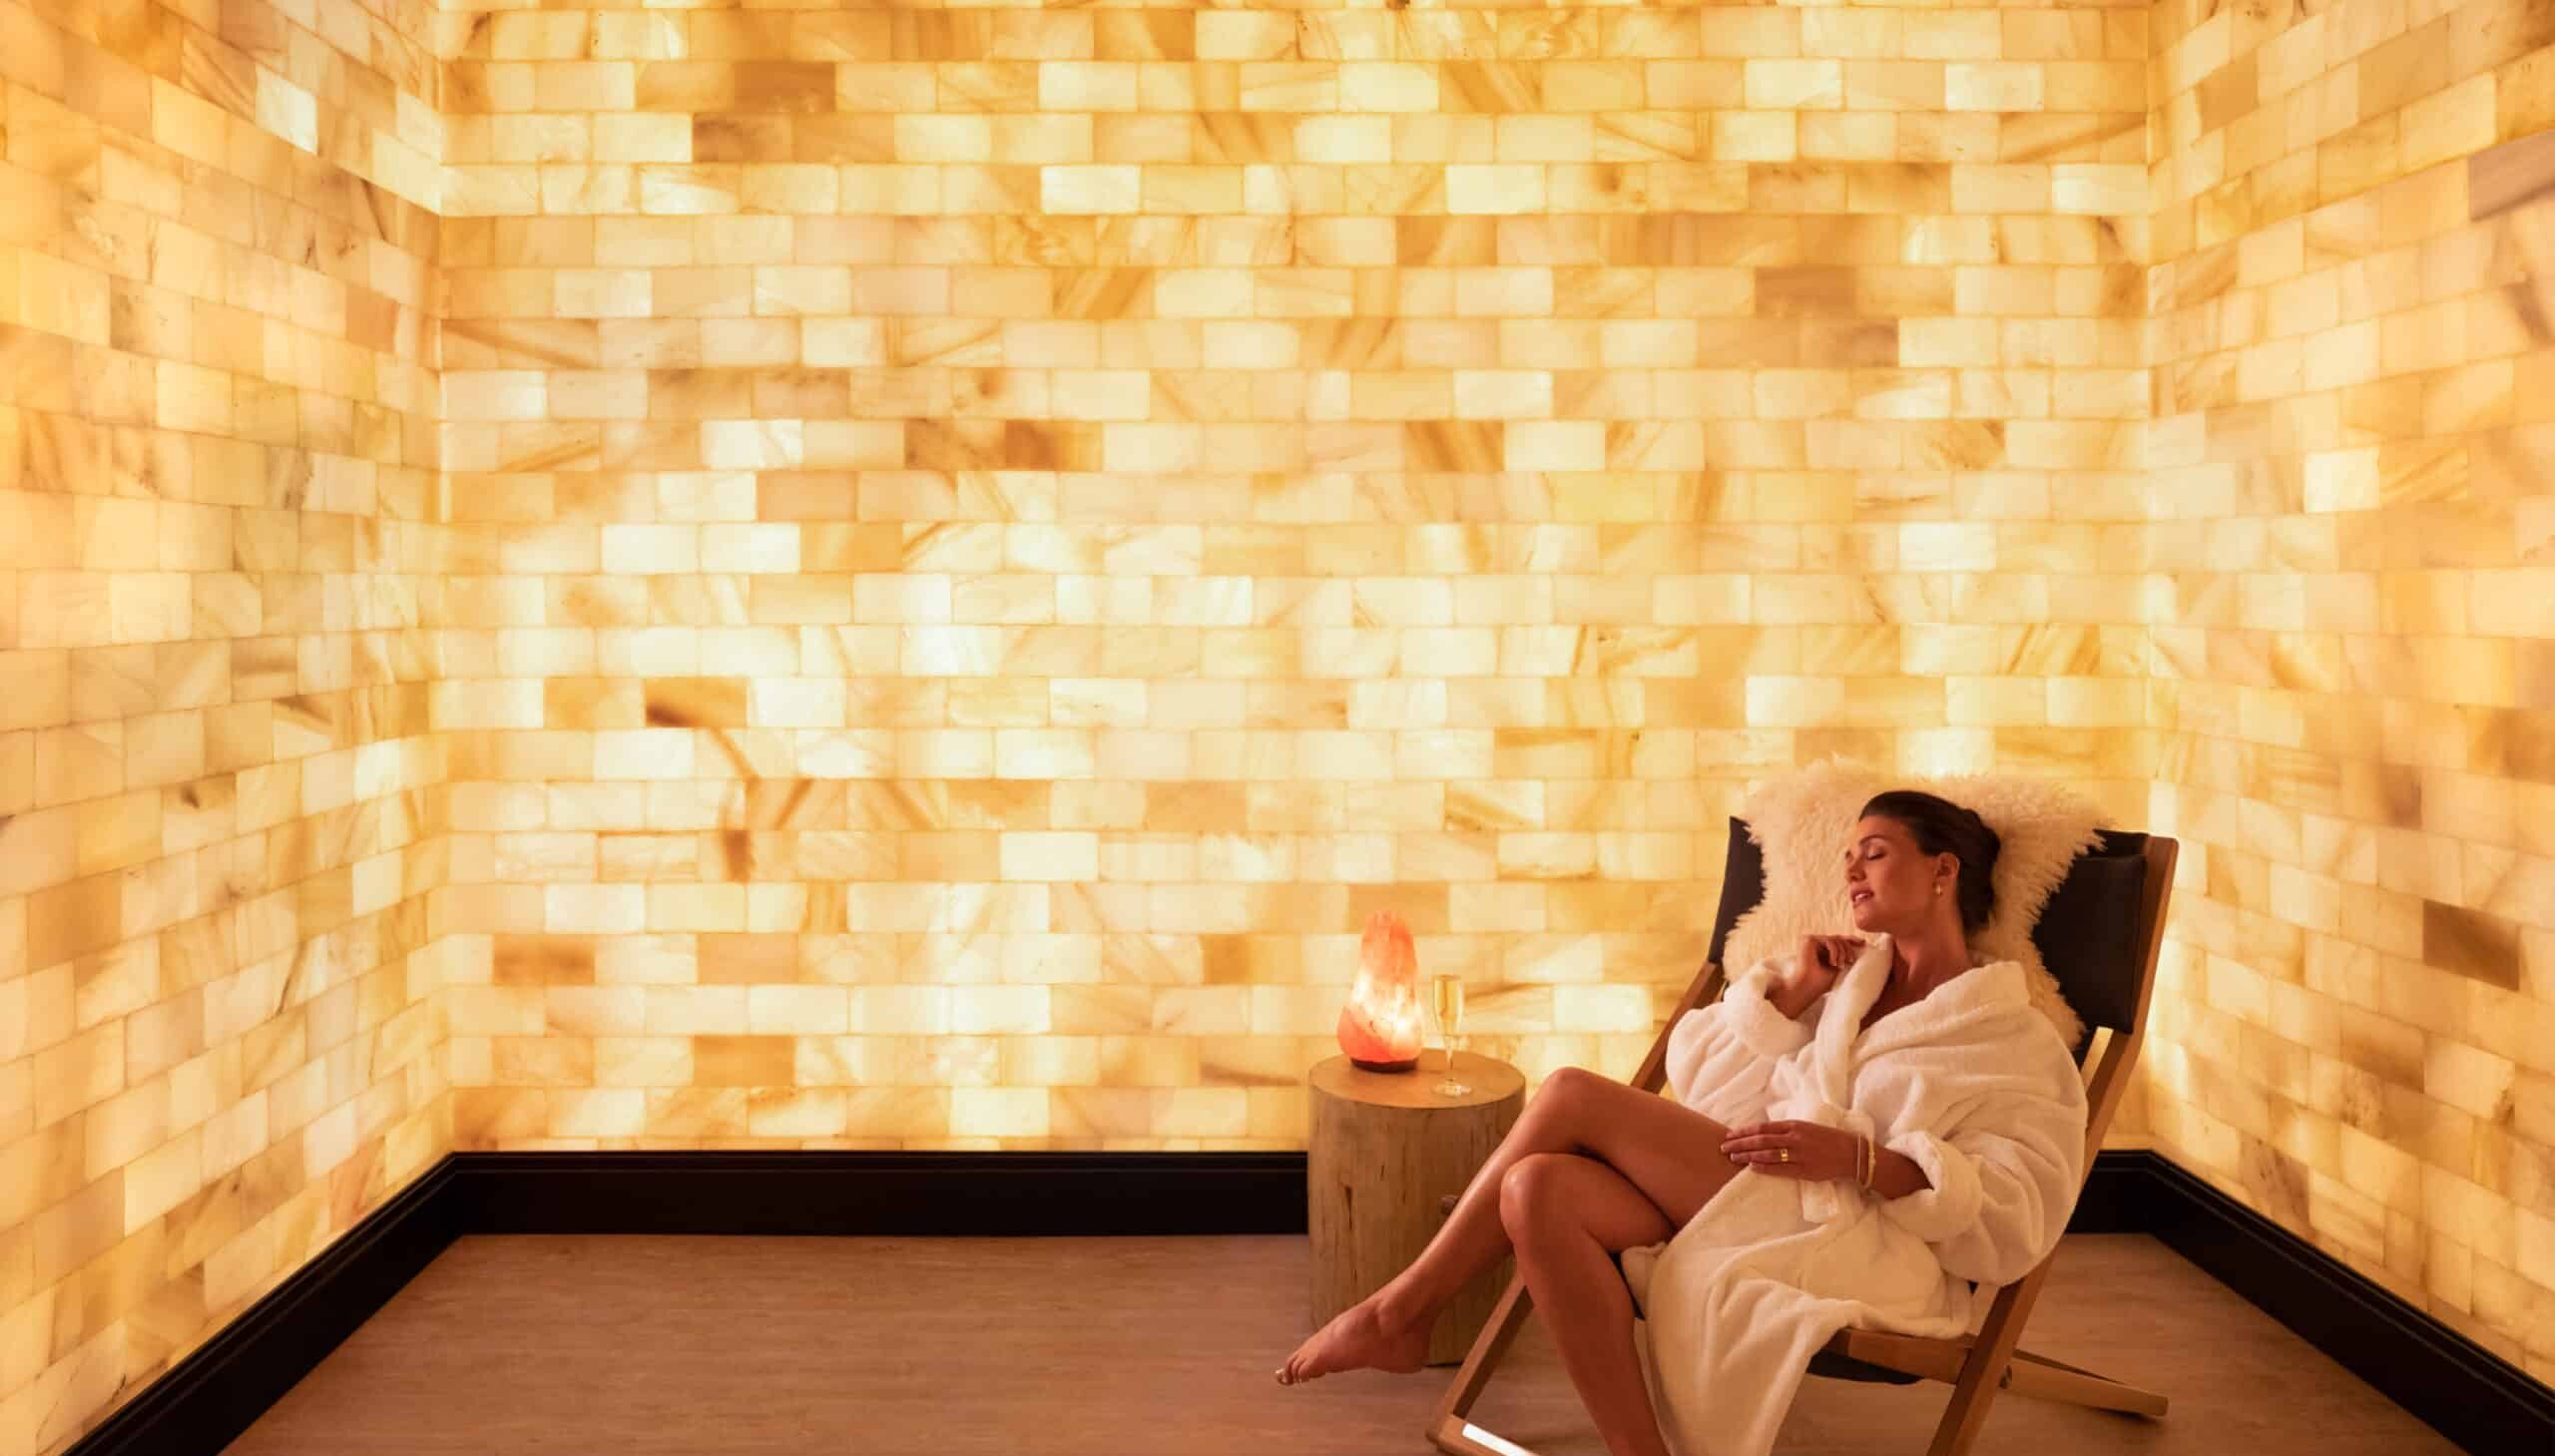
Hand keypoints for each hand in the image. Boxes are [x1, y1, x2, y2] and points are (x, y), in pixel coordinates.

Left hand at [1721, 1120, 1860, 1182]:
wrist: (1851, 1152)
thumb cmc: (1827, 1138)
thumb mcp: (1806, 1127)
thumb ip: (1786, 1130)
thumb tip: (1763, 1133)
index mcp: (1794, 1125)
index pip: (1762, 1128)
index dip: (1744, 1132)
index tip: (1729, 1135)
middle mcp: (1795, 1138)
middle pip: (1761, 1140)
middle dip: (1740, 1144)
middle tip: (1723, 1148)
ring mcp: (1800, 1154)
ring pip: (1768, 1155)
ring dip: (1748, 1156)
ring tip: (1733, 1158)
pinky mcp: (1805, 1170)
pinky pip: (1781, 1169)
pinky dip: (1765, 1168)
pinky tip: (1752, 1168)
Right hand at [1775, 935, 1864, 1016]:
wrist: (1807, 987)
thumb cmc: (1821, 982)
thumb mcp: (1838, 967)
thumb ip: (1845, 956)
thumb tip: (1860, 946)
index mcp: (1821, 949)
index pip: (1838, 941)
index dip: (1852, 940)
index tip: (1864, 942)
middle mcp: (1816, 943)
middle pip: (1839, 938)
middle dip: (1848, 948)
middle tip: (1851, 961)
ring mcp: (1811, 941)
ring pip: (1835, 939)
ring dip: (1842, 952)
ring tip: (1840, 966)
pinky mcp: (1808, 940)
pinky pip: (1829, 940)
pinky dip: (1834, 951)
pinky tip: (1832, 963)